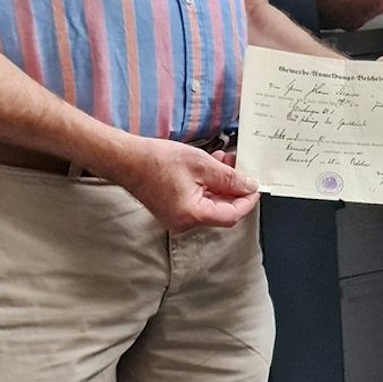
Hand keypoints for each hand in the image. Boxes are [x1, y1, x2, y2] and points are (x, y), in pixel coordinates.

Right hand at [113, 136, 260, 233]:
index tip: (256, 186)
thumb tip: (249, 186)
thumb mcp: (201, 164)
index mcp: (192, 215)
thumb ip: (229, 178)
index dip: (247, 201)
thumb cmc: (157, 161)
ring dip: (222, 184)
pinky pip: (198, 200)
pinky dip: (208, 185)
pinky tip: (213, 166)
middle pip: (222, 211)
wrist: (126, 159)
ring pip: (211, 204)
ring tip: (227, 159)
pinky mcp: (172, 209)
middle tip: (242, 166)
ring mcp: (177, 217)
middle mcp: (184, 222)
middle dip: (235, 189)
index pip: (231, 215)